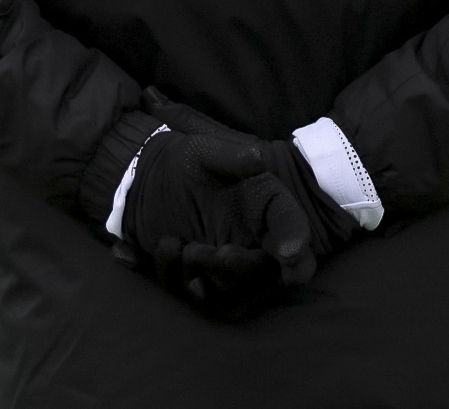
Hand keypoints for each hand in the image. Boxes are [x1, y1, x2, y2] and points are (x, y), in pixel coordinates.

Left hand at [111, 106, 312, 318]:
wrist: (150, 177)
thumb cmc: (190, 163)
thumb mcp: (208, 153)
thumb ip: (233, 158)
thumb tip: (257, 159)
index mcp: (265, 211)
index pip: (293, 236)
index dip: (298, 253)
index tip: (287, 255)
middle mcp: (250, 243)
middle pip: (260, 276)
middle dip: (242, 271)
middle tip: (220, 253)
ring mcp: (220, 266)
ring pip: (224, 294)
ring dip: (205, 278)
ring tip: (179, 245)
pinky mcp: (193, 278)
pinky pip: (189, 295)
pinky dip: (174, 279)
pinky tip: (161, 251)